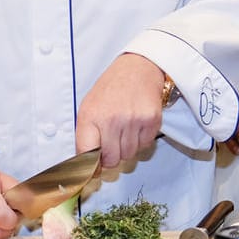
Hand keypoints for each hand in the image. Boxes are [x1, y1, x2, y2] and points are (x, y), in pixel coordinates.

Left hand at [77, 52, 166, 170]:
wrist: (138, 69)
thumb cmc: (111, 89)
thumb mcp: (89, 106)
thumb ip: (86, 135)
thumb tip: (87, 165)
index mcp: (91, 116)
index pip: (87, 154)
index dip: (90, 167)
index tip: (92, 170)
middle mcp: (112, 120)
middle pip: (111, 160)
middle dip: (111, 157)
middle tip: (112, 145)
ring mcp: (133, 121)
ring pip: (129, 155)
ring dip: (127, 148)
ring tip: (125, 130)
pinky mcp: (151, 122)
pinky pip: (144, 146)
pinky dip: (141, 141)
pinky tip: (137, 125)